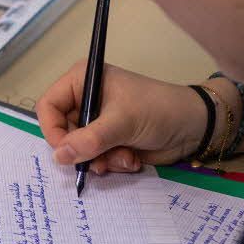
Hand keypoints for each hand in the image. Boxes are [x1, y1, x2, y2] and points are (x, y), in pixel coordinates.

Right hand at [36, 62, 207, 173]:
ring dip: (100, 160)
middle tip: (99, 161)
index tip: (66, 151)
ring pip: (78, 150)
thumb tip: (59, 156)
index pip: (49, 107)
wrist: (194, 127)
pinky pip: (94, 158)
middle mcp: (85, 100)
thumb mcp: (122, 122)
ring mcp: (97, 122)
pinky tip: (131, 159)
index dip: (53, 131)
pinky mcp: (108, 140)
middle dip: (83, 150)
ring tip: (123, 158)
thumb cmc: (159, 110)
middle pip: (62, 132)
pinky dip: (111, 163)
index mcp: (83, 81)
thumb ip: (89, 140)